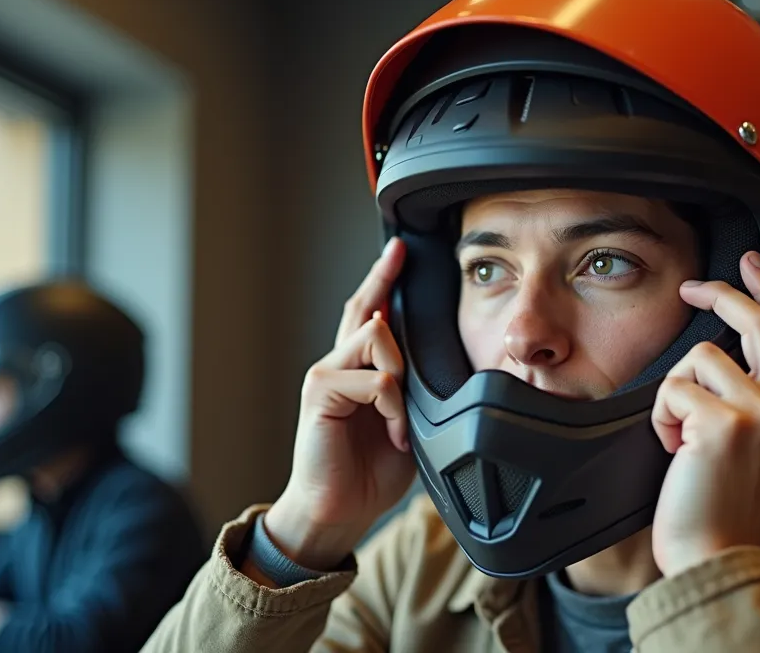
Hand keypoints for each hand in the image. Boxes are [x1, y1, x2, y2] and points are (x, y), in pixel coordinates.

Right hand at [264, 237, 415, 570]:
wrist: (338, 510)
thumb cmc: (371, 471)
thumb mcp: (406, 422)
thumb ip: (413, 389)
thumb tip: (438, 364)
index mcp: (357, 369)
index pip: (367, 311)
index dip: (383, 278)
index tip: (399, 250)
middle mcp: (337, 363)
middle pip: (369, 311)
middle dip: (390, 297)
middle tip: (403, 282)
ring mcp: (325, 373)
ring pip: (377, 337)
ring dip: (402, 378)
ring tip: (401, 421)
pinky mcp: (321, 392)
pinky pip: (374, 378)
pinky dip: (393, 404)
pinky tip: (393, 432)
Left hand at [650, 251, 759, 577]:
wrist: (718, 560)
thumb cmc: (726, 511)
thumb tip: (728, 356)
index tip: (752, 264)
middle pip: (759, 320)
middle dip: (722, 293)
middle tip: (693, 287)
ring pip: (701, 355)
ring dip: (677, 390)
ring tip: (681, 436)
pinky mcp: (724, 424)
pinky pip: (674, 388)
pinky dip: (661, 418)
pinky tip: (674, 451)